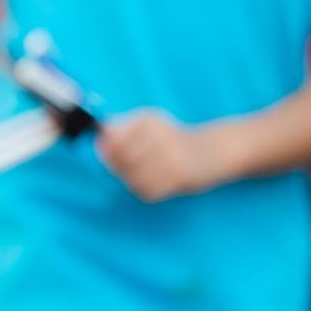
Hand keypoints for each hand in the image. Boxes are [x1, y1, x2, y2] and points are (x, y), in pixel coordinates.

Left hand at [96, 110, 229, 202]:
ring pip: (132, 177)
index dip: (106, 148)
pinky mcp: (180, 177)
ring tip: (140, 173)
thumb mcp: (149, 124)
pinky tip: (152, 181)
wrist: (210, 151)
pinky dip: (144, 189)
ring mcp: (172, 158)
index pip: (115, 138)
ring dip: (131, 180)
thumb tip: (100, 136)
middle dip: (117, 166)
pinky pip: (148, 191)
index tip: (107, 150)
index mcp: (151, 120)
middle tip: (125, 165)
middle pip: (122, 159)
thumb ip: (122, 127)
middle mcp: (162, 136)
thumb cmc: (172, 139)